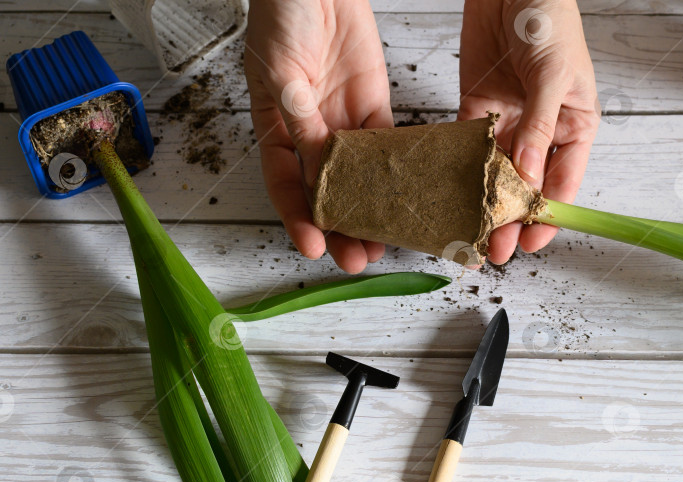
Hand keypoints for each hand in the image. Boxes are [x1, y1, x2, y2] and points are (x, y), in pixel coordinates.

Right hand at [244, 0, 392, 273]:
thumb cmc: (282, 16)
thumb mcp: (282, 71)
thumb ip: (301, 117)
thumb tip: (318, 161)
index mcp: (275, 129)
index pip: (285, 184)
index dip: (298, 217)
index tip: (314, 245)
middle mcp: (309, 133)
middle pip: (325, 190)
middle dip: (341, 225)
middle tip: (358, 257)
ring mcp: (342, 121)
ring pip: (359, 176)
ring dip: (373, 207)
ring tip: (386, 239)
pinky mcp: (373, 104)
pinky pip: (386, 144)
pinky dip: (397, 170)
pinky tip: (407, 194)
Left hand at [458, 0, 599, 263]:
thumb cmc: (550, 20)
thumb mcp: (554, 76)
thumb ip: (539, 128)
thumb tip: (524, 175)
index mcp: (573, 126)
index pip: (561, 181)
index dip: (545, 214)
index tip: (530, 241)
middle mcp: (540, 131)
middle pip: (523, 184)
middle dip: (508, 218)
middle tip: (492, 248)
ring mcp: (506, 122)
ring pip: (492, 172)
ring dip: (480, 202)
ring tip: (467, 230)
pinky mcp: (475, 109)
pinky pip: (466, 146)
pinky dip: (456, 169)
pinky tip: (448, 192)